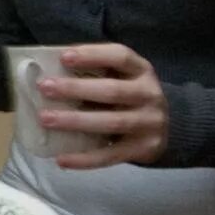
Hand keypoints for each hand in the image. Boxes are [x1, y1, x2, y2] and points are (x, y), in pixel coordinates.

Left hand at [36, 43, 167, 168]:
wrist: (169, 128)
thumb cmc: (130, 97)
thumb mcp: (123, 78)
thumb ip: (96, 73)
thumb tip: (50, 75)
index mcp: (141, 70)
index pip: (120, 56)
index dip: (93, 55)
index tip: (64, 56)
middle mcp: (149, 94)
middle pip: (112, 91)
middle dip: (76, 89)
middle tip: (45, 88)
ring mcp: (149, 123)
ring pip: (110, 122)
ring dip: (75, 121)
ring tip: (46, 119)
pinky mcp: (144, 149)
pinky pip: (110, 155)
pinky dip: (84, 159)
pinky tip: (61, 159)